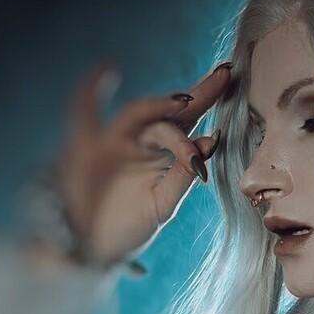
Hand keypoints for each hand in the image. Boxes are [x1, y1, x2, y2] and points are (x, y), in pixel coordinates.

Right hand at [51, 57, 232, 269]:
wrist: (91, 247)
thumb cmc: (127, 227)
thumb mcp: (161, 205)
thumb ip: (181, 177)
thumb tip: (210, 141)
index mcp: (162, 155)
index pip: (187, 125)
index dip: (207, 105)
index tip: (229, 92)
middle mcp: (140, 141)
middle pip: (169, 112)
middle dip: (196, 94)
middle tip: (223, 75)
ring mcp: (113, 141)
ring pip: (137, 114)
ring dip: (158, 106)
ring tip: (183, 102)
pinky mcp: (85, 146)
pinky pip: (84, 110)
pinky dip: (91, 87)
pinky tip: (110, 66)